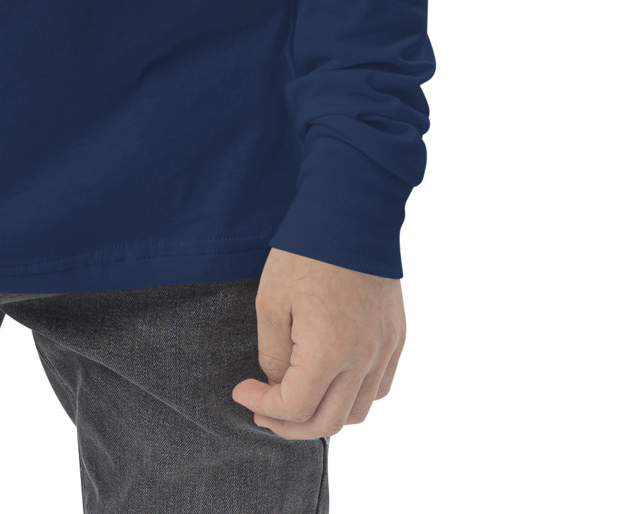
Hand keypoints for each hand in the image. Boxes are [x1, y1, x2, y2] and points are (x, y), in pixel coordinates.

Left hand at [231, 248, 405, 437]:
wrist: (352, 212)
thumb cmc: (306, 252)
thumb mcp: (271, 300)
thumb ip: (272, 353)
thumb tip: (278, 384)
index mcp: (329, 352)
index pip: (295, 408)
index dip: (263, 407)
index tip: (242, 391)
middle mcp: (363, 359)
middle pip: (328, 422)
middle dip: (290, 425)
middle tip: (263, 412)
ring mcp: (384, 350)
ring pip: (358, 413)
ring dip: (324, 416)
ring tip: (297, 401)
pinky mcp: (395, 337)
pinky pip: (379, 388)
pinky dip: (354, 398)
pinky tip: (331, 382)